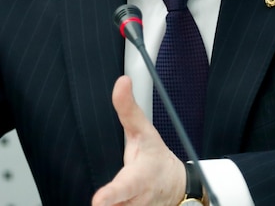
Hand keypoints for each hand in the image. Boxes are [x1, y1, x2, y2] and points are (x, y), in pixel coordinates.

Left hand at [92, 75, 185, 205]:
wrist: (177, 186)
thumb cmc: (155, 157)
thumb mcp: (144, 132)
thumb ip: (128, 110)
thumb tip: (121, 81)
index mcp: (139, 178)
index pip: (124, 187)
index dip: (111, 195)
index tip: (98, 201)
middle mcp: (136, 200)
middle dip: (109, 204)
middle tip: (97, 204)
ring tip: (103, 201)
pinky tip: (109, 203)